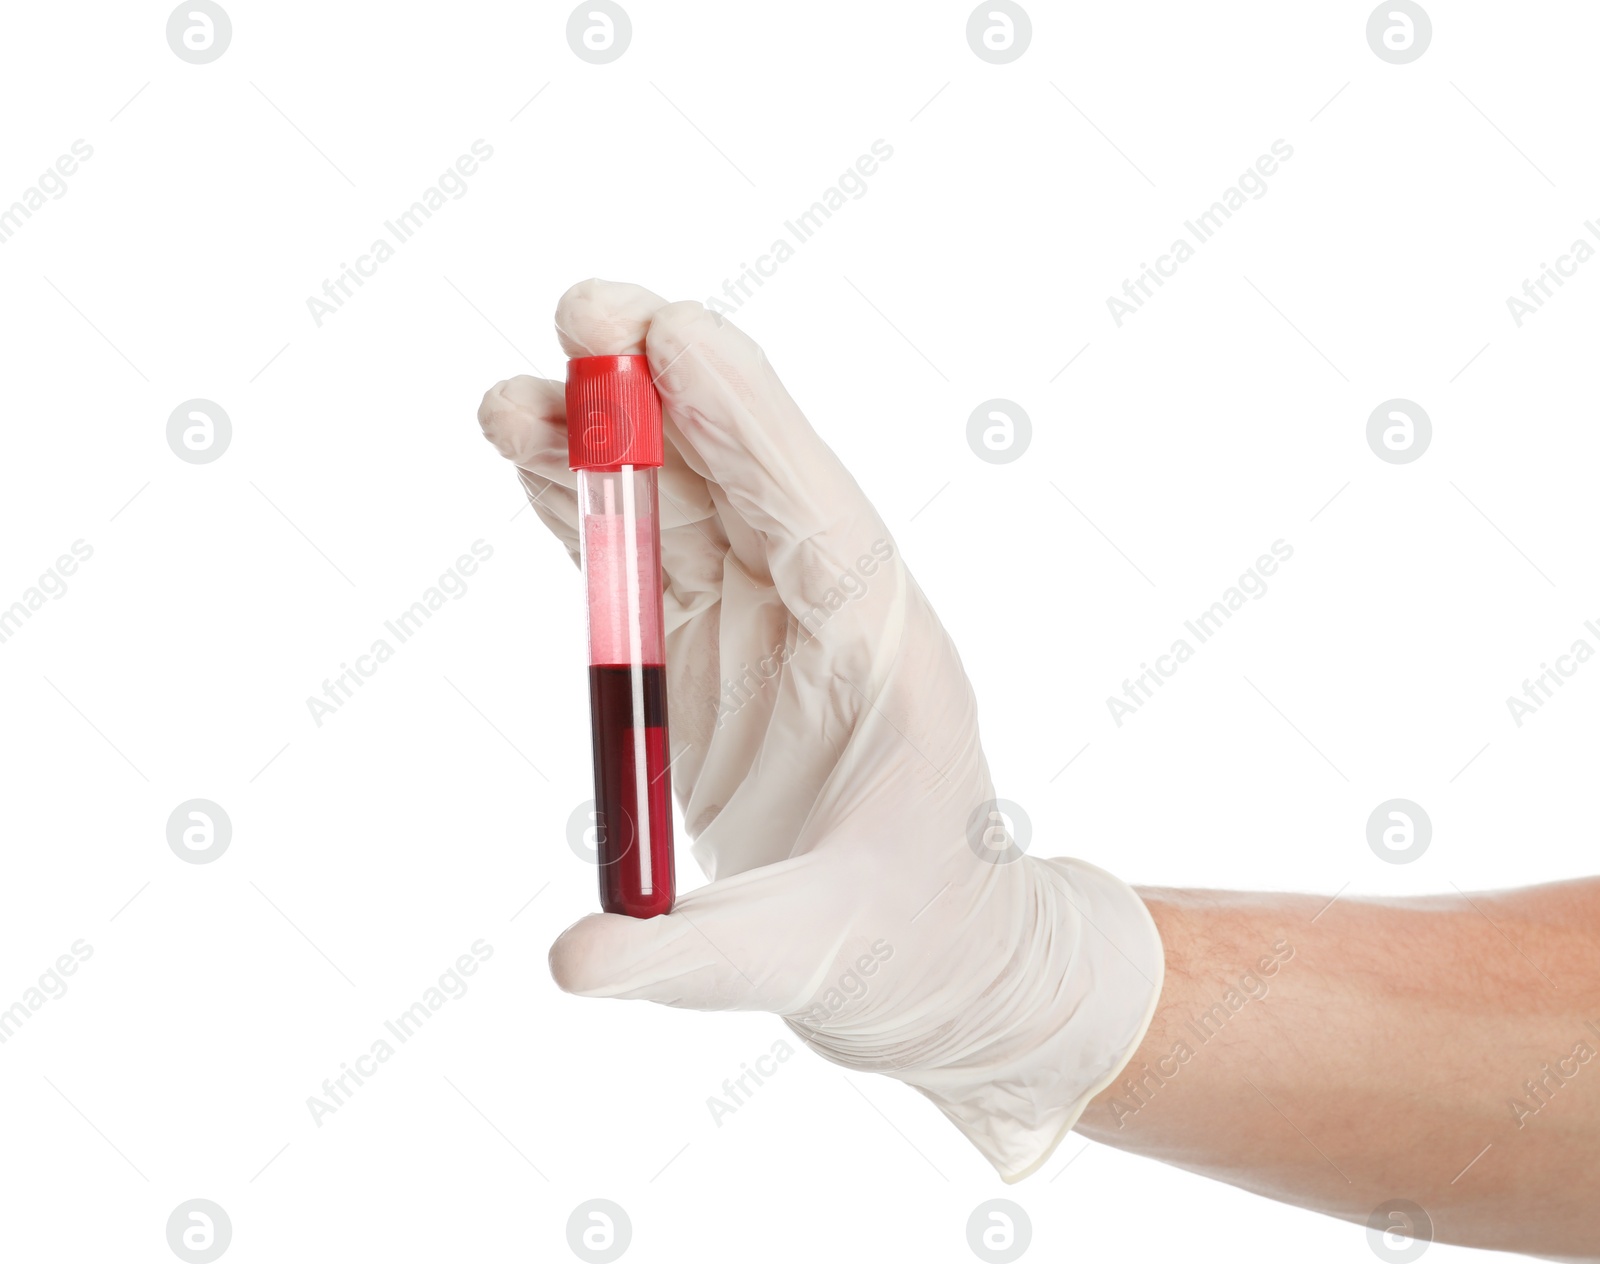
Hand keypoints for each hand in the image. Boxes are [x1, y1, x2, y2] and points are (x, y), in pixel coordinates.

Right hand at [477, 278, 1163, 1179]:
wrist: (924, 957)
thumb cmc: (897, 945)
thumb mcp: (805, 961)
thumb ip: (695, 961)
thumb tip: (574, 965)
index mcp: (880, 646)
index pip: (809, 507)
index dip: (739, 417)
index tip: (668, 334)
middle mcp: (824, 607)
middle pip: (735, 467)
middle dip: (658, 389)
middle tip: (576, 318)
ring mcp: (761, 617)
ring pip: (675, 495)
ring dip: (598, 443)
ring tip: (509, 407)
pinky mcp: (706, 645)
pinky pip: (639, 549)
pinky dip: (585, 505)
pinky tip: (530, 462)